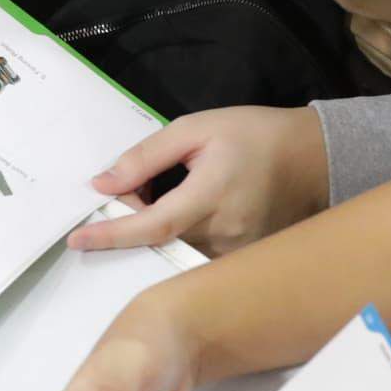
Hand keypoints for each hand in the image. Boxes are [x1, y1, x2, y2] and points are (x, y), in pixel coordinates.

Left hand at [71, 107, 331, 256]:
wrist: (313, 158)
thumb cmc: (253, 135)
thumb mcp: (196, 129)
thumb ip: (146, 157)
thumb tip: (104, 184)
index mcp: (212, 194)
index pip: (153, 225)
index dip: (113, 234)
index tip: (78, 239)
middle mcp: (226, 233)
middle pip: (160, 241)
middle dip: (131, 223)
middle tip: (128, 194)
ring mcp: (238, 253)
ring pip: (178, 252)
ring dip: (156, 230)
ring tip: (162, 194)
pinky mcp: (245, 261)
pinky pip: (198, 258)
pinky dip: (178, 238)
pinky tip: (183, 211)